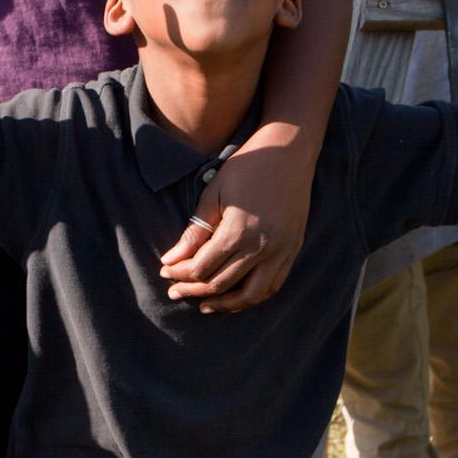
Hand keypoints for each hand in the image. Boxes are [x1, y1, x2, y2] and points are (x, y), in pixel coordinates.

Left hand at [158, 137, 311, 312]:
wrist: (289, 152)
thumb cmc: (247, 167)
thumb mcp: (214, 194)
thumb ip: (194, 232)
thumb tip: (170, 260)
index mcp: (238, 231)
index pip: (202, 267)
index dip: (180, 273)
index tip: (165, 272)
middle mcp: (262, 247)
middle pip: (222, 283)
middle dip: (193, 290)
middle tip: (175, 292)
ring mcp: (281, 251)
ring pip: (251, 295)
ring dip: (225, 304)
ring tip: (205, 304)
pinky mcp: (292, 250)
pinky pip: (274, 285)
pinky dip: (254, 296)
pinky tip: (237, 296)